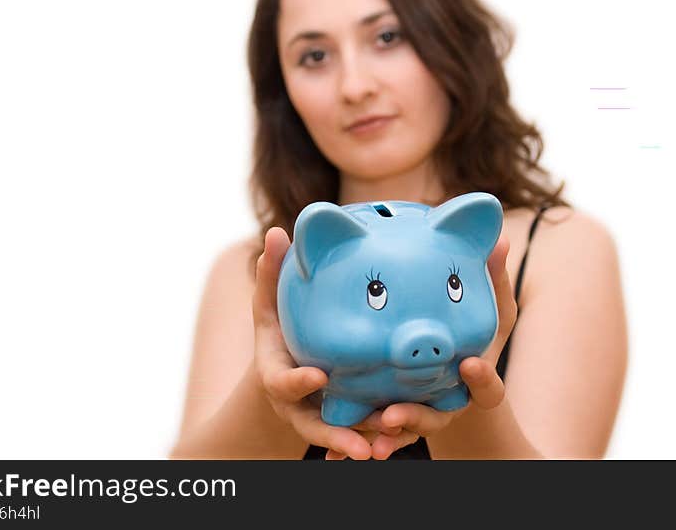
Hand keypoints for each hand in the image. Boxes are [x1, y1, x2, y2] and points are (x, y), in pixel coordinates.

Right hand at [253, 227, 404, 459]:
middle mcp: (296, 406)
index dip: (298, 383)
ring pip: (342, 436)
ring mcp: (317, 418)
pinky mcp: (341, 423)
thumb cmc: (278, 331)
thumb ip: (272, 274)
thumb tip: (277, 231)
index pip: (283, 383)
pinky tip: (406, 440)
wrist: (282, 370)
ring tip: (392, 445)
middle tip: (366, 441)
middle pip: (313, 426)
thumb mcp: (269, 305)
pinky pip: (362, 436)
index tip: (318, 377)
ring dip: (366, 442)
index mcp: (277, 376)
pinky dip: (381, 442)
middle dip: (338, 434)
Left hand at [324, 230, 516, 459]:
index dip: (482, 379)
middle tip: (392, 414)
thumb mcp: (488, 313)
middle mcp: (450, 405)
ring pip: (402, 433)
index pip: (488, 387)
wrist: (458, 381)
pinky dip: (357, 446)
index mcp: (476, 380)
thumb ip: (494, 281)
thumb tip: (502, 237)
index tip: (470, 366)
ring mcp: (423, 417)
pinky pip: (376, 438)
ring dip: (382, 437)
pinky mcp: (396, 425)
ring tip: (360, 438)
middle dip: (415, 418)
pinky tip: (330, 455)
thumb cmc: (476, 339)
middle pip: (436, 419)